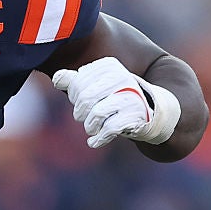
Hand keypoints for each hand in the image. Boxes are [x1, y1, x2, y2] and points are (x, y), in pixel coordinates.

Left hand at [52, 56, 178, 147]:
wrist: (153, 111)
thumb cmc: (117, 96)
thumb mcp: (97, 86)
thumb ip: (75, 81)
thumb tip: (57, 79)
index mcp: (110, 67)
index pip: (78, 82)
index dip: (74, 95)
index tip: (80, 101)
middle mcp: (122, 79)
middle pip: (84, 98)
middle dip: (80, 112)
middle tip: (83, 117)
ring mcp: (131, 97)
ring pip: (96, 113)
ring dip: (89, 126)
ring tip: (91, 128)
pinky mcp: (136, 116)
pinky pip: (109, 129)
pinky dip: (98, 138)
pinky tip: (94, 142)